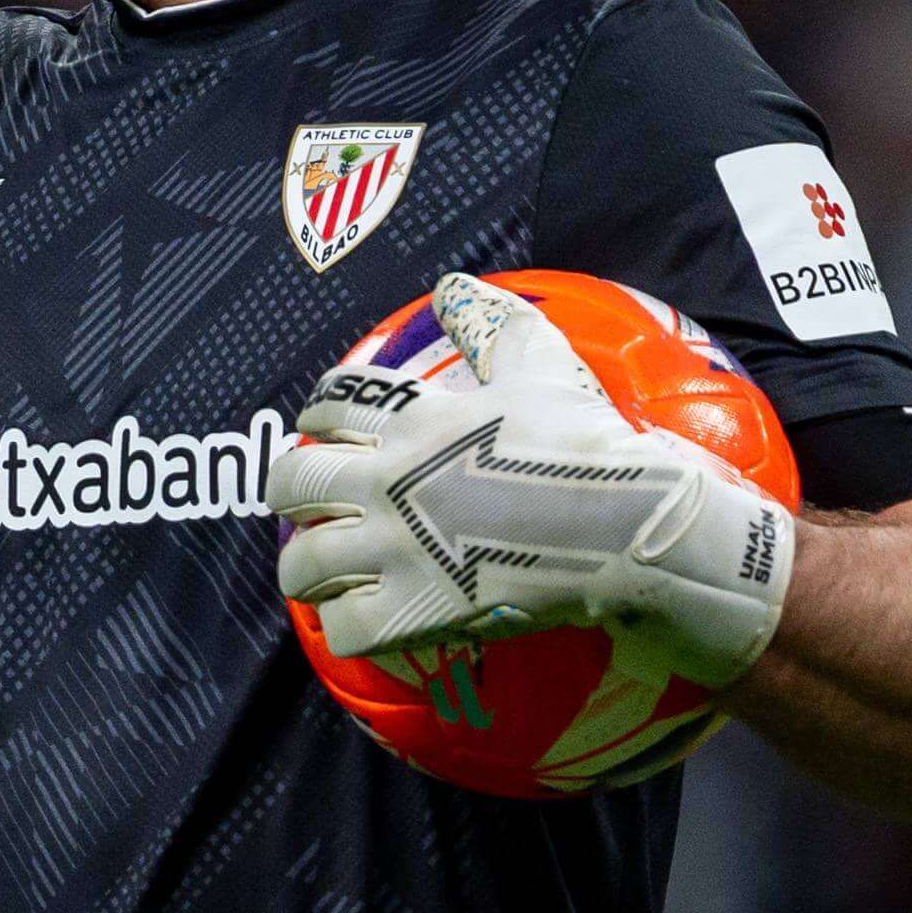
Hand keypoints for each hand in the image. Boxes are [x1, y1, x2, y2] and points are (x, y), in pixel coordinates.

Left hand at [272, 271, 791, 686]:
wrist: (620, 522)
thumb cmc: (581, 440)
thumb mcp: (538, 362)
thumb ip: (491, 322)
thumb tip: (452, 284)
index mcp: (410, 420)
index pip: (329, 404)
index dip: (319, 414)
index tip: (326, 429)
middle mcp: (385, 482)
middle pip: (291, 482)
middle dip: (294, 491)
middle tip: (315, 503)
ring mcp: (392, 550)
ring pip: (302, 564)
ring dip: (310, 568)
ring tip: (329, 571)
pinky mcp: (411, 611)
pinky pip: (341, 629)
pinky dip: (348, 626)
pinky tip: (367, 616)